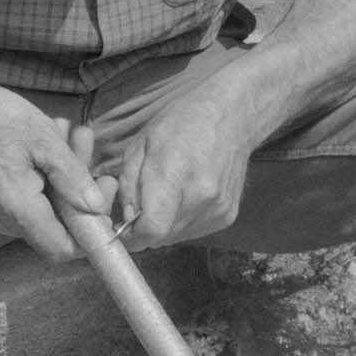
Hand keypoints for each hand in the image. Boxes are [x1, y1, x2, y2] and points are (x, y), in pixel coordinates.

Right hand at [0, 76, 108, 261]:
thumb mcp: (43, 140)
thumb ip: (72, 177)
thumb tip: (97, 208)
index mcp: (20, 210)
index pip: (63, 249)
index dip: (90, 233)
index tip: (104, 196)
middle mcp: (6, 221)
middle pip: (58, 225)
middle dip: (82, 188)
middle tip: (91, 148)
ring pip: (46, 207)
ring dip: (66, 173)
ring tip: (74, 134)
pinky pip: (30, 197)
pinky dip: (47, 173)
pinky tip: (53, 139)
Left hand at [114, 83, 262, 250]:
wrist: (231, 117)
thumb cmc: (181, 124)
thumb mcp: (141, 144)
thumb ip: (129, 185)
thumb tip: (128, 219)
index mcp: (174, 173)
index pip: (152, 230)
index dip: (133, 235)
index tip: (125, 226)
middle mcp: (200, 197)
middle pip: (161, 237)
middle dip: (145, 228)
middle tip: (143, 203)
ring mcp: (218, 209)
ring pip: (176, 237)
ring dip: (164, 224)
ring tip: (167, 194)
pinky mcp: (228, 216)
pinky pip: (194, 231)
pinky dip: (182, 221)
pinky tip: (185, 196)